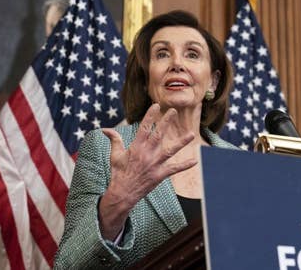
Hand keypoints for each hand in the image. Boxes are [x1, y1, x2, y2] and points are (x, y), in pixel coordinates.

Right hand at [97, 104, 196, 239]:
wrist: (122, 193)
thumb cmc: (118, 173)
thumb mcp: (115, 155)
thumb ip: (114, 140)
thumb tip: (104, 129)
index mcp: (136, 147)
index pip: (144, 128)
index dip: (150, 116)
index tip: (156, 106)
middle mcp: (146, 154)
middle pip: (158, 135)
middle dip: (166, 122)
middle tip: (173, 111)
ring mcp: (154, 164)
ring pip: (170, 151)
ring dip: (181, 142)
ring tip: (191, 134)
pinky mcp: (159, 175)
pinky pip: (174, 169)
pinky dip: (184, 165)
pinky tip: (195, 161)